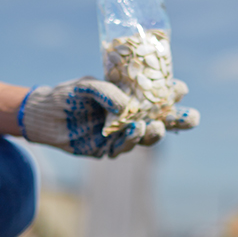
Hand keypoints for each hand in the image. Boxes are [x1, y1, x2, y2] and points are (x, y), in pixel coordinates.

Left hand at [18, 77, 197, 157]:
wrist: (44, 116)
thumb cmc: (68, 96)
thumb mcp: (87, 86)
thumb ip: (107, 93)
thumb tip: (127, 108)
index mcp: (129, 98)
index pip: (156, 97)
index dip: (171, 94)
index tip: (181, 89)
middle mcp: (129, 118)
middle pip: (160, 121)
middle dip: (178, 121)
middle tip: (192, 118)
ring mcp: (119, 135)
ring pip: (144, 138)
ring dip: (153, 132)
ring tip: (156, 125)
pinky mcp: (106, 150)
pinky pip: (123, 147)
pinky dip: (131, 140)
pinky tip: (135, 130)